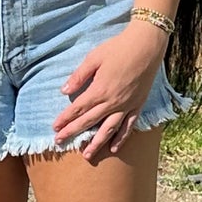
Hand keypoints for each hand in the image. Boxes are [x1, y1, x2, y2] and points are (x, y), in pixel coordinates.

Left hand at [52, 23, 167, 162]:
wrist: (146, 45)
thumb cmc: (118, 48)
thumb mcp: (94, 58)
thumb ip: (79, 76)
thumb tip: (64, 91)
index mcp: (99, 90)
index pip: (78, 109)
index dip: (65, 119)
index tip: (55, 128)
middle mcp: (112, 102)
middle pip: (89, 121)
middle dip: (73, 133)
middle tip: (59, 143)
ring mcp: (126, 106)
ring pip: (108, 129)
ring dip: (96, 143)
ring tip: (86, 155)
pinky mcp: (137, 105)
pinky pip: (128, 126)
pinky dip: (121, 138)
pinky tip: (114, 148)